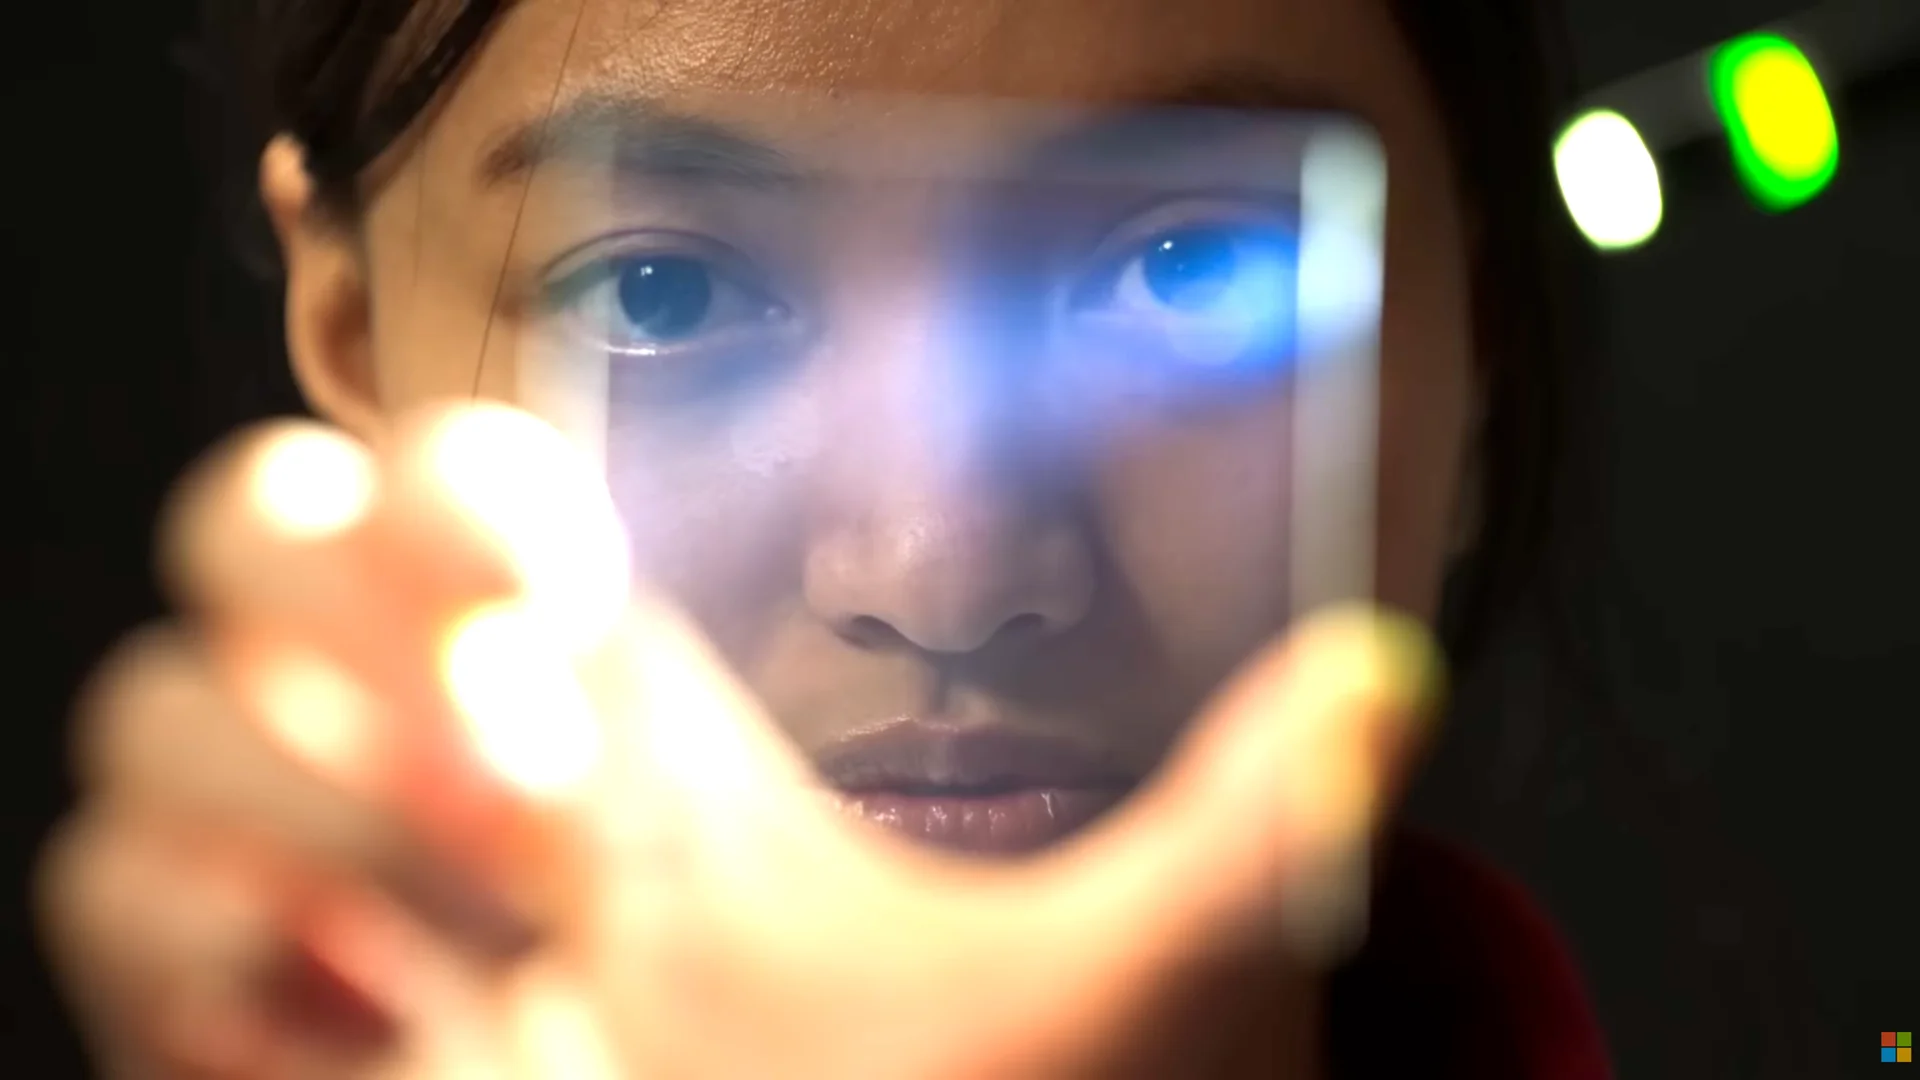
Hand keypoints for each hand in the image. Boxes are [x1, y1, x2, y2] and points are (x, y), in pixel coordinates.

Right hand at [37, 403, 1440, 1079]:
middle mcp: (461, 756)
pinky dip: (207, 956)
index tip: (574, 605)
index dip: (461, 494)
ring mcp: (341, 887)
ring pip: (145, 720)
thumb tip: (1394, 686)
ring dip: (291, 817)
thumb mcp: (1112, 968)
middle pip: (247, 538)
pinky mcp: (255, 1024)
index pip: (449, 470)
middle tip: (550, 807)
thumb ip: (1241, 828)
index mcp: (638, 689)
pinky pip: (108, 907)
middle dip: (353, 646)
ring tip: (488, 964)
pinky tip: (390, 1038)